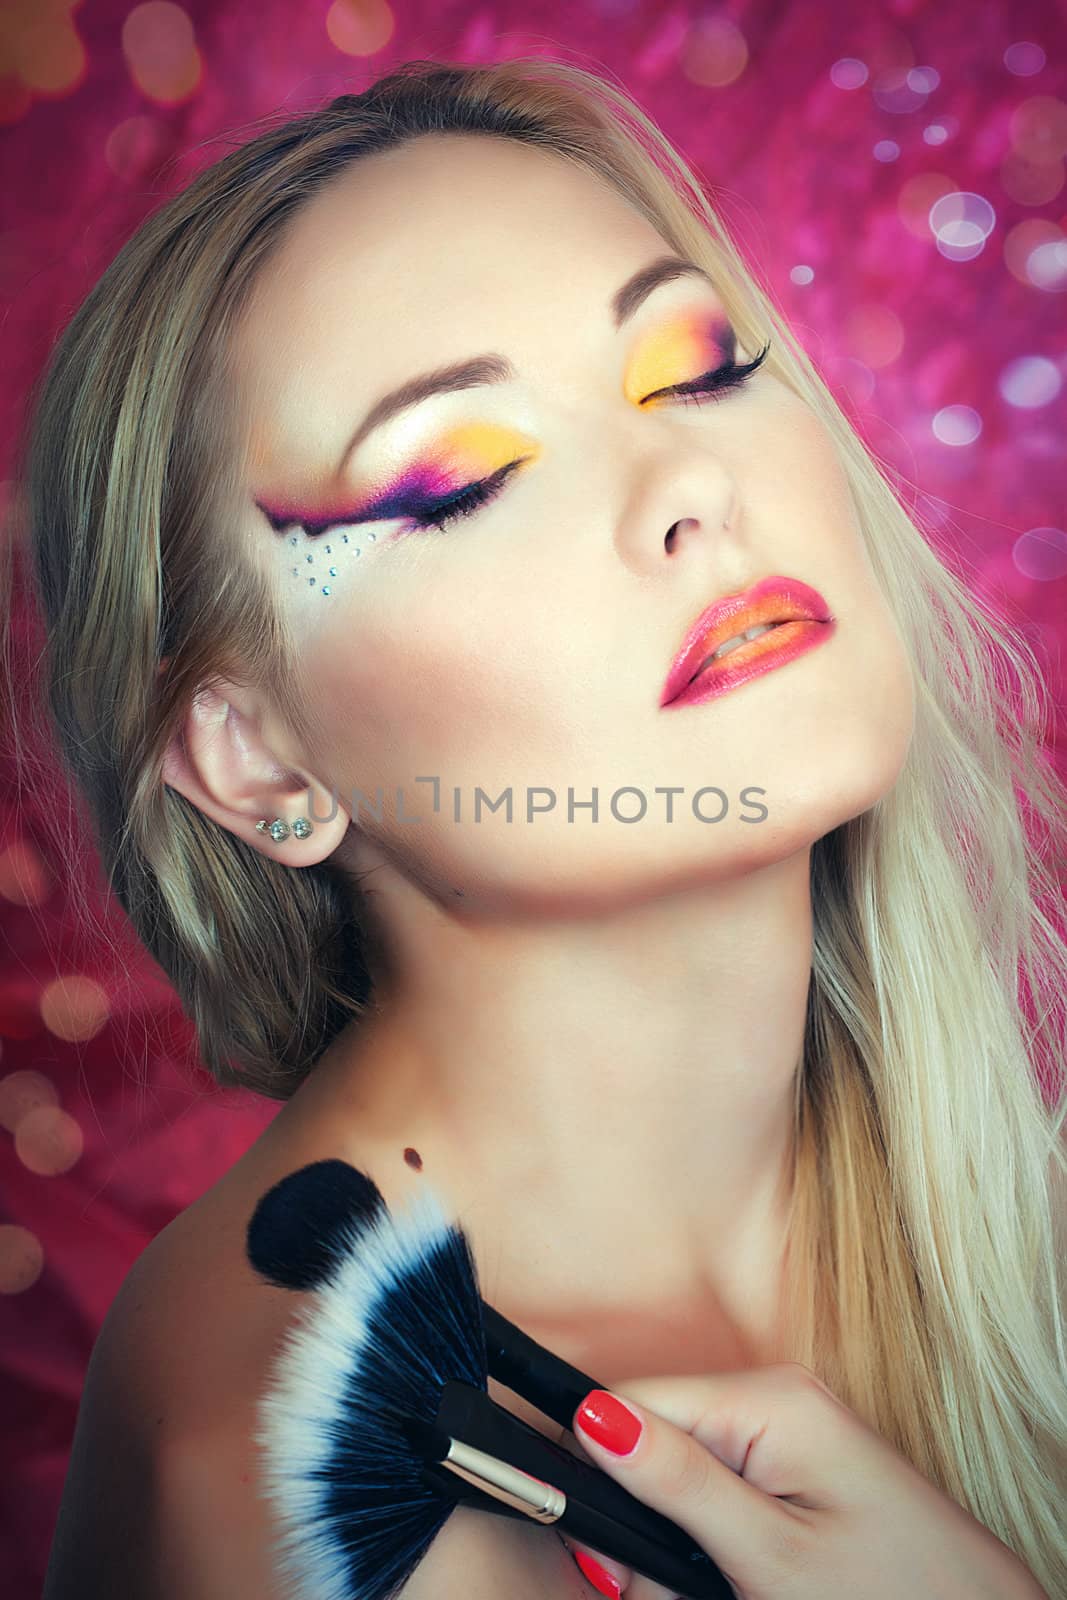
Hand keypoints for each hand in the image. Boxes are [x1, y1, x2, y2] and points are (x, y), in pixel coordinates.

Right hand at [559, 1362, 1046, 1599]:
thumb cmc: (895, 1595)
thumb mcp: (772, 1556)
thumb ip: (678, 1486)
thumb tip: (591, 1416)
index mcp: (770, 1397)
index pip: (633, 1399)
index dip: (597, 1465)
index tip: (593, 1544)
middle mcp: (778, 1396)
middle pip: (655, 1437)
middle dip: (645, 1516)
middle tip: (676, 1587)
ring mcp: (792, 1431)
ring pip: (682, 1471)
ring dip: (677, 1538)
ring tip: (721, 1589)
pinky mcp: (800, 1468)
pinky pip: (721, 1487)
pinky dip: (711, 1538)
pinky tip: (738, 1577)